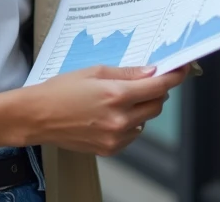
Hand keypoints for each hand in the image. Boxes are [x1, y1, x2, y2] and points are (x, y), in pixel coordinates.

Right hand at [19, 65, 192, 155]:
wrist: (37, 117)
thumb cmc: (60, 91)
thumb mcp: (93, 72)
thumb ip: (126, 73)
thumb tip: (151, 72)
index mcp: (116, 96)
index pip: (158, 87)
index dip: (174, 77)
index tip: (181, 71)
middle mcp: (120, 119)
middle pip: (157, 105)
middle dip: (156, 91)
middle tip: (144, 81)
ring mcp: (116, 137)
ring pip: (146, 120)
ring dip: (142, 108)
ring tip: (119, 98)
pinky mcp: (110, 149)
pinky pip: (133, 134)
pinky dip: (130, 123)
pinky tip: (111, 114)